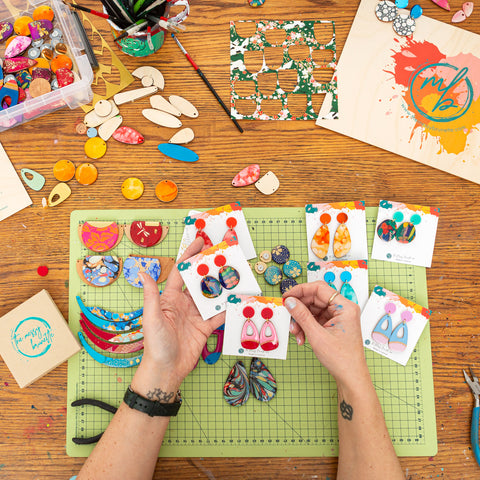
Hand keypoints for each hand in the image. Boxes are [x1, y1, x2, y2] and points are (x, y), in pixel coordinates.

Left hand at [137, 237, 224, 387]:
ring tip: (236, 274)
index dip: (190, 256)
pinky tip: (239, 299)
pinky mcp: (205, 327)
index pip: (181, 271)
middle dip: (211, 268)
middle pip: (200, 281)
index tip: (200, 242)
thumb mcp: (151, 318)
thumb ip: (150, 295)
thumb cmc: (155, 345)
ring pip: (212, 296)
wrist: (166, 371)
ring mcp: (196, 315)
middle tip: (225, 254)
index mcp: (170, 298)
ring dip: (223, 286)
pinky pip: (219, 315)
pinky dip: (229, 308)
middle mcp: (184, 303)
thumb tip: (142, 272)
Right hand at [283, 281, 367, 385]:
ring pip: (313, 309)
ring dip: (301, 319)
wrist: (350, 377)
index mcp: (345, 307)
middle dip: (300, 308)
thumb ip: (302, 316)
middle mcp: (343, 309)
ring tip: (296, 332)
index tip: (287, 296)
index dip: (301, 290)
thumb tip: (290, 301)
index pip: (319, 288)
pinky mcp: (333, 324)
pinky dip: (306, 325)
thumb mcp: (317, 335)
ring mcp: (338, 316)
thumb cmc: (341, 358)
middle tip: (288, 315)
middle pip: (315, 299)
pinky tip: (301, 336)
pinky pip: (315, 318)